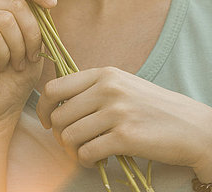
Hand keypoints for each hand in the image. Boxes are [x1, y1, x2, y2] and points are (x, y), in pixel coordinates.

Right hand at [0, 0, 55, 131]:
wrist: (0, 108)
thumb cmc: (18, 72)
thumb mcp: (36, 33)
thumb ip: (39, 2)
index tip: (52, 5)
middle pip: (13, 2)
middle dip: (32, 33)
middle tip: (30, 55)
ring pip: (4, 19)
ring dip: (20, 46)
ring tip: (17, 62)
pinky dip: (5, 55)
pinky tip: (0, 66)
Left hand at [36, 66, 211, 169]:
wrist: (191, 126)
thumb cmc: (153, 106)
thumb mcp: (122, 85)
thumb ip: (93, 88)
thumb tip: (59, 103)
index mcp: (104, 74)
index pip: (55, 87)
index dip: (44, 107)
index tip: (48, 120)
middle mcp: (107, 89)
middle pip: (59, 116)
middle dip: (60, 134)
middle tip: (71, 142)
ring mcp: (116, 112)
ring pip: (69, 136)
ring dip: (72, 150)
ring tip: (85, 151)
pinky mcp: (125, 137)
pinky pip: (86, 153)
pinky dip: (86, 161)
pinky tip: (96, 160)